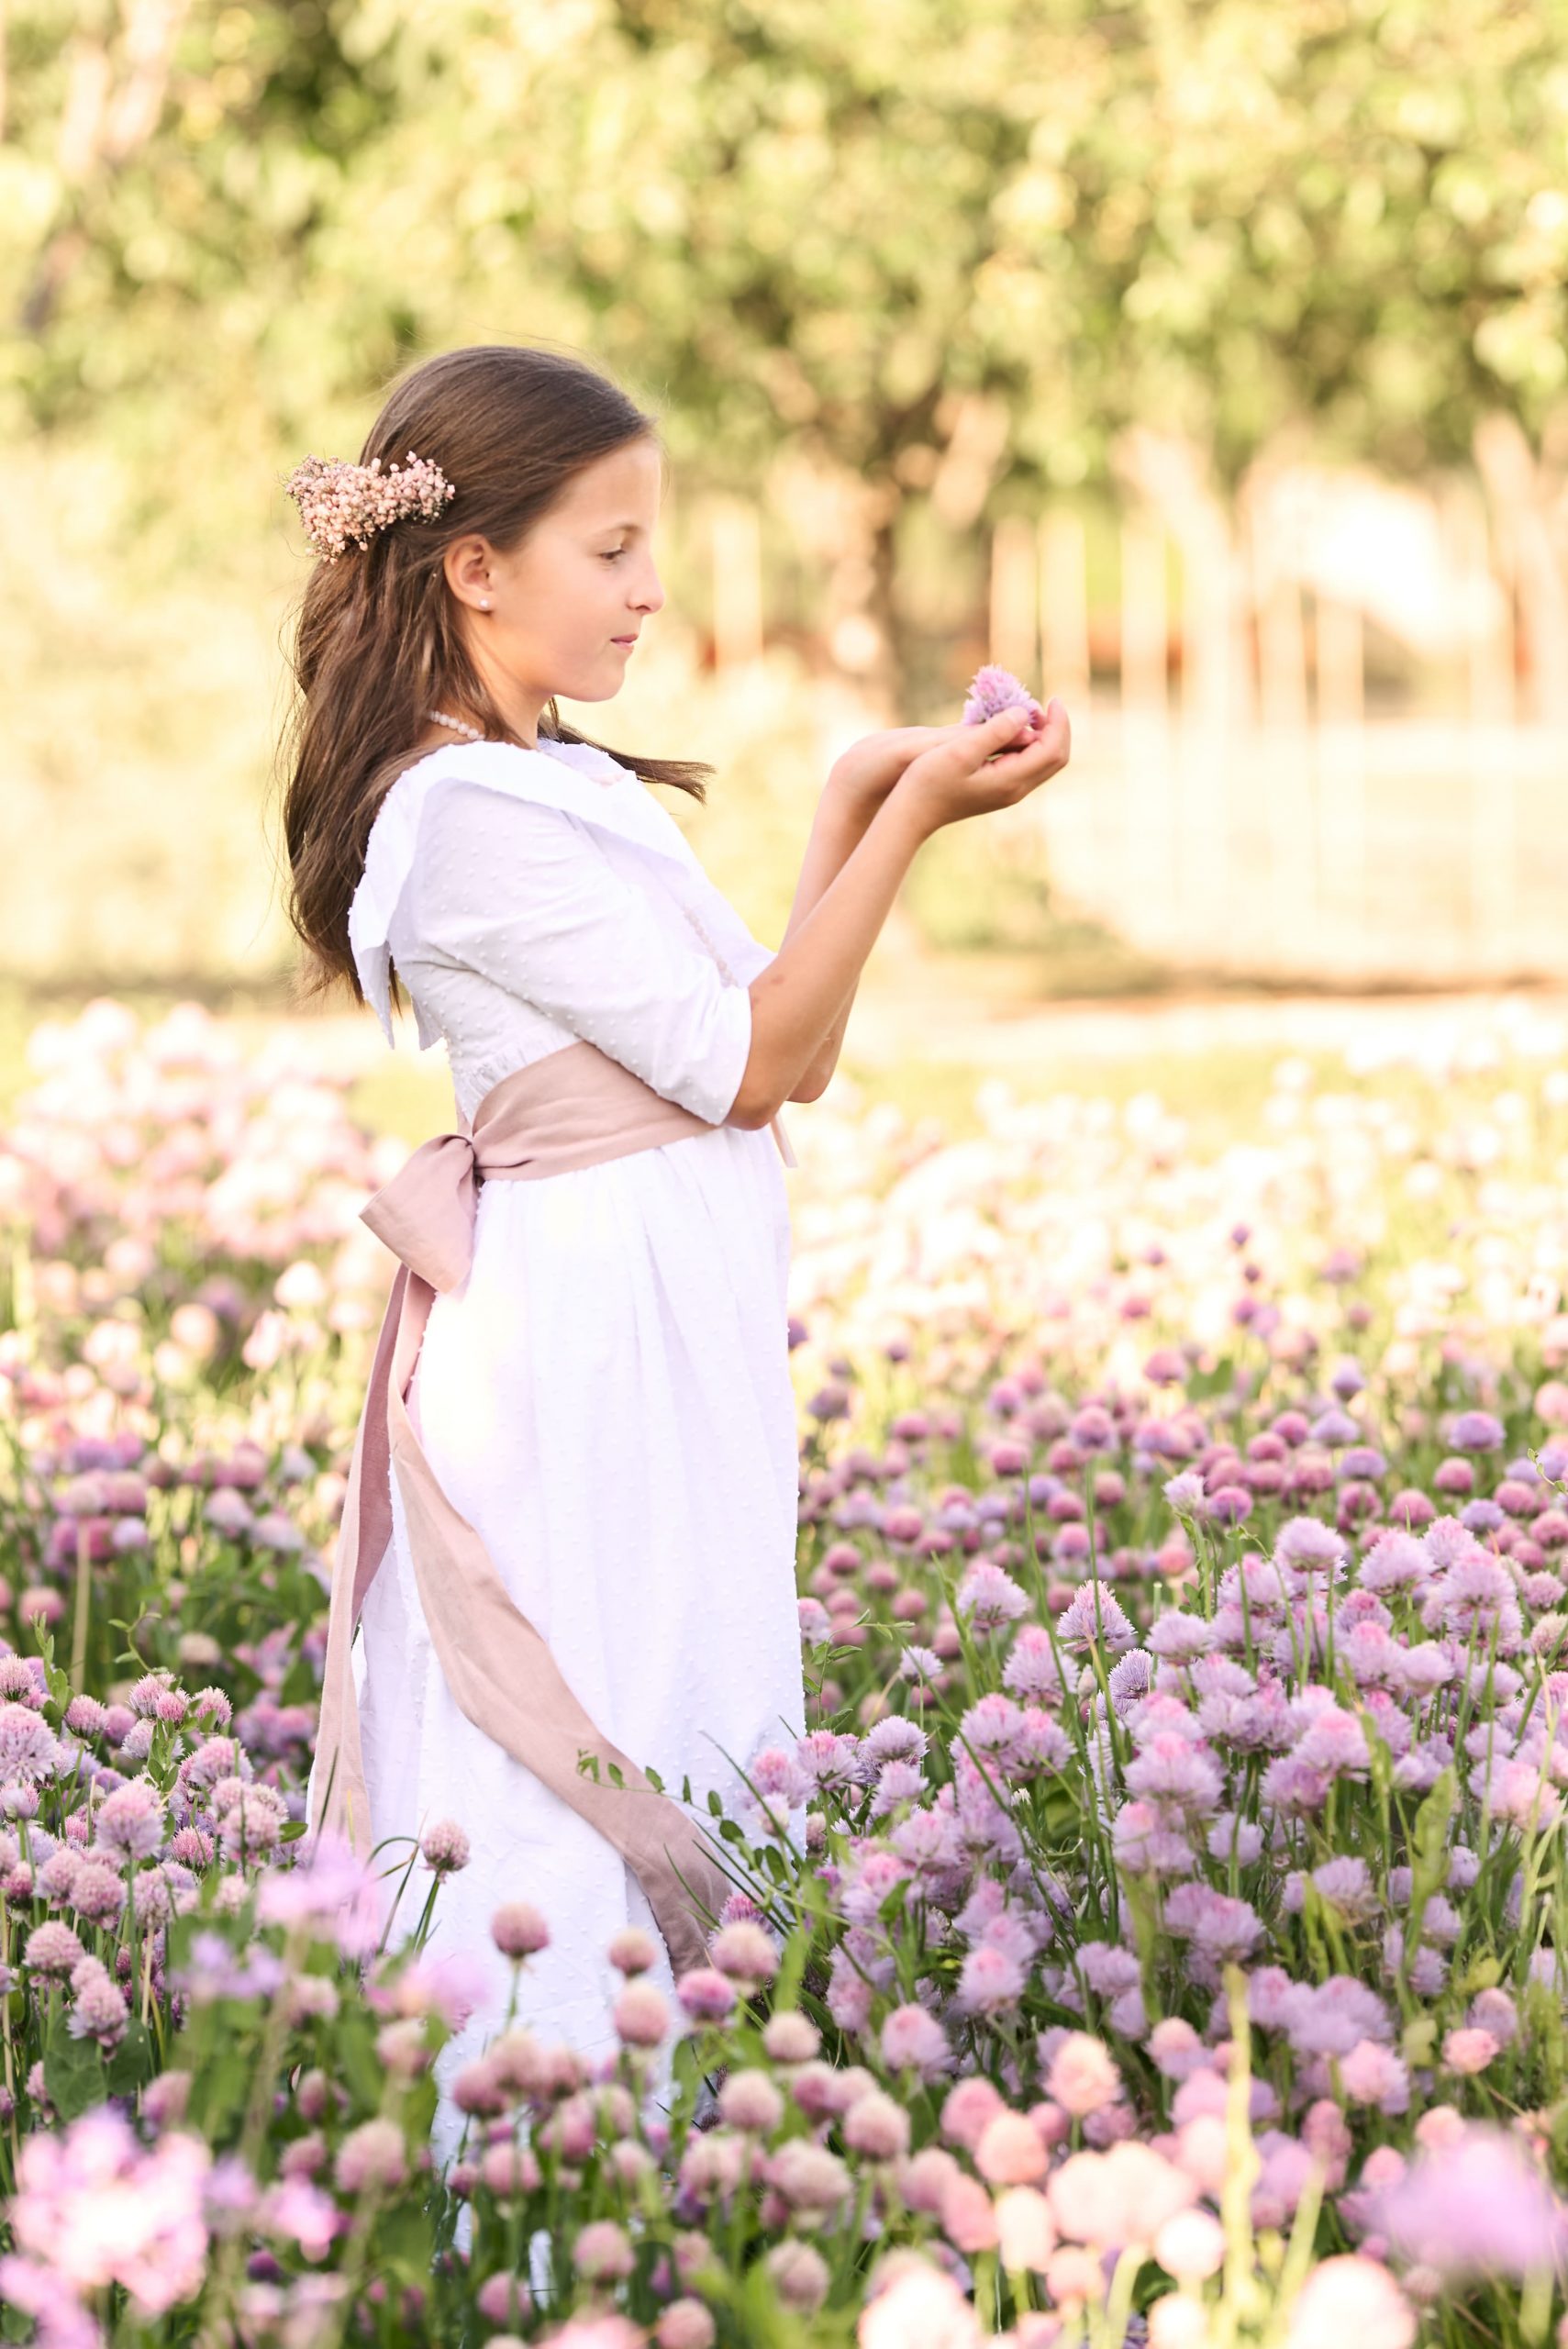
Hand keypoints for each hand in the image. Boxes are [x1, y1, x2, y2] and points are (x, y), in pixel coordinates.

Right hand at [826, 709, 1049, 819]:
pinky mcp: (999, 790)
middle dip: (1057, 728)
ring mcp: (1008, 792)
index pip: (1052, 749)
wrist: (912, 812)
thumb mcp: (959, 750)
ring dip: (1044, 735)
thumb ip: (995, 732)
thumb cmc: (929, 780)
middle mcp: (1016, 789)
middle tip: (1041, 703)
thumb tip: (1024, 714)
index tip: (1050, 699)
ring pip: (1044, 763)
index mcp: (1011, 779)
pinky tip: (1012, 729)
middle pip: (1056, 758)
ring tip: (1028, 711)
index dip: (1058, 722)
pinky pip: (1028, 765)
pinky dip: (1030, 744)